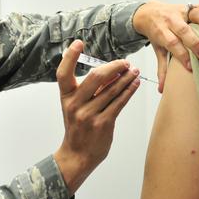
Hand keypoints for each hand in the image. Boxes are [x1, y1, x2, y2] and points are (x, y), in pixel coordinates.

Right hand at [53, 40, 140, 193]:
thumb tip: (110, 71)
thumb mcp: (75, 107)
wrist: (77, 155)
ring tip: (134, 70)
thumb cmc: (78, 128)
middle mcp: (75, 105)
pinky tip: (135, 84)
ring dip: (126, 78)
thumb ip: (88, 90)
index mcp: (66, 97)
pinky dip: (129, 91)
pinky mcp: (103, 124)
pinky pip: (119, 103)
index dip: (69, 57)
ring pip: (112, 90)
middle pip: (95, 77)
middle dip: (113, 67)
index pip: (63, 73)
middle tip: (125, 62)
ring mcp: (88, 115)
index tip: (78, 43)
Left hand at [132, 0, 198, 92]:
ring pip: (196, 14)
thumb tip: (162, 90)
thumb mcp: (158, 50)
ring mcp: (183, 10)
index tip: (190, 68)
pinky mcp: (192, 6)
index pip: (172, 43)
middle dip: (195, 42)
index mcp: (162, 31)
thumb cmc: (157, 33)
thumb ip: (162, 68)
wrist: (149, 12)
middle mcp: (172, 20)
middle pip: (183, 30)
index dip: (181, 55)